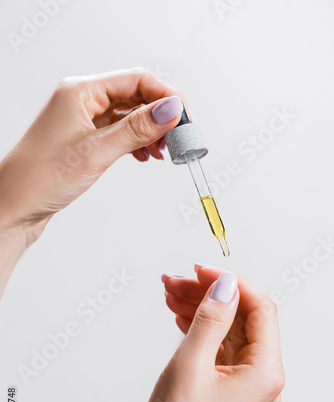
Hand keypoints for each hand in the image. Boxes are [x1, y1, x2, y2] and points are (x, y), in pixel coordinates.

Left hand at [0, 67, 184, 235]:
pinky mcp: (84, 138)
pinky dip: (135, 142)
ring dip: (149, 131)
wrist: (14, 206)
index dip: (166, 96)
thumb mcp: (96, 152)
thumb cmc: (41, 178)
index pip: (136, 80)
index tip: (185, 117)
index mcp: (80, 91)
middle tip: (178, 139)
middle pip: (134, 96)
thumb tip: (171, 110)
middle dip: (159, 116)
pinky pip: (119, 131)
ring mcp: (83, 119)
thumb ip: (136, 129)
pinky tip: (144, 155)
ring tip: (162, 152)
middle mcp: (82, 100)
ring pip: (128, 115)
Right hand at [121, 266, 283, 401]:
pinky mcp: (228, 393)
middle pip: (242, 319)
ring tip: (171, 294)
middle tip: (177, 281)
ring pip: (228, 333)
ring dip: (201, 311)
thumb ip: (212, 317)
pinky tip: (181, 319)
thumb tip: (226, 283)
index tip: (202, 270)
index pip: (260, 309)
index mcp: (265, 373)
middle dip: (209, 295)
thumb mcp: (191, 363)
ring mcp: (245, 388)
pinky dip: (201, 332)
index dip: (232, 283)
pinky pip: (220, 351)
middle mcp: (262, 380)